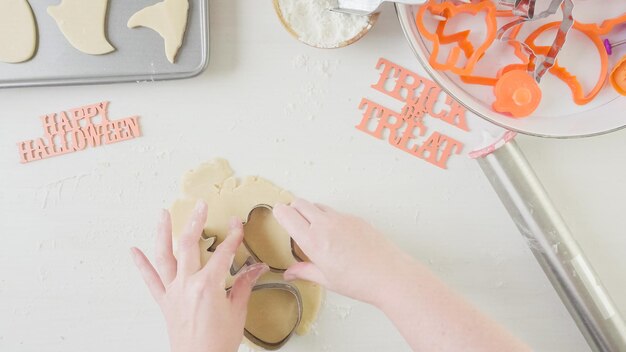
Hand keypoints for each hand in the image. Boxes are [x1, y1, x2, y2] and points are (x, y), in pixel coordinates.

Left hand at [130, 201, 268, 351]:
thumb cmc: (218, 342)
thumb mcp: (237, 311)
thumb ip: (244, 285)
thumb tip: (255, 269)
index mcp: (208, 286)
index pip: (223, 253)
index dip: (233, 236)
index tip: (236, 224)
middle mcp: (187, 284)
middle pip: (189, 245)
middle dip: (195, 222)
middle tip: (200, 206)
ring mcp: (173, 292)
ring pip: (164, 256)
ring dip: (162, 233)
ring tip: (162, 214)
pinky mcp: (165, 302)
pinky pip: (150, 281)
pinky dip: (141, 265)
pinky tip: (134, 251)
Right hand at [273, 199, 415, 306]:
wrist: (390, 275)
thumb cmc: (359, 281)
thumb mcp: (326, 280)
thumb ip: (305, 272)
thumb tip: (290, 272)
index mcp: (313, 241)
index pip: (288, 215)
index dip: (280, 213)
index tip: (278, 214)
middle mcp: (326, 225)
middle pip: (301, 203)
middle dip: (293, 209)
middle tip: (293, 221)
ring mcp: (342, 219)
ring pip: (318, 205)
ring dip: (311, 212)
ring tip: (315, 230)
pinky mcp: (356, 218)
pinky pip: (336, 212)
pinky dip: (329, 218)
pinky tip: (336, 236)